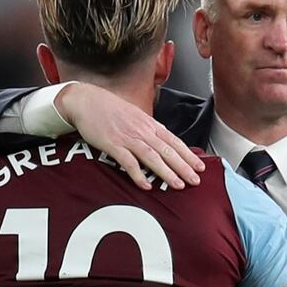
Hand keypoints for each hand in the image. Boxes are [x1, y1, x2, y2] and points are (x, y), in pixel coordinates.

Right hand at [56, 83, 204, 189]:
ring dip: (166, 172)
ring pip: (152, 157)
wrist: (86, 100)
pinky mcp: (113, 145)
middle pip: (167, 151)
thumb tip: (162, 142)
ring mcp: (128, 138)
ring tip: (178, 185)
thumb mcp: (135, 116)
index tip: (200, 167)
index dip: (188, 155)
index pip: (174, 141)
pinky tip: (146, 185)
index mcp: (149, 124)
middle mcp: (142, 131)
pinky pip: (128, 162)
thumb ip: (148, 130)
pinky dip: (138, 174)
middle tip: (196, 181)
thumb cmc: (110, 109)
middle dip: (184, 167)